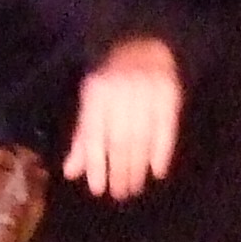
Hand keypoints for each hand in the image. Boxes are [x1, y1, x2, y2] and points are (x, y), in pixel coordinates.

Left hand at [64, 38, 180, 197]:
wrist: (143, 47)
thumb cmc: (110, 84)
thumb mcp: (91, 105)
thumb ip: (82, 139)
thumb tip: (71, 173)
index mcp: (97, 94)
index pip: (94, 136)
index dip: (96, 165)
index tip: (99, 189)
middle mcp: (121, 92)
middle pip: (120, 140)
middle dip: (119, 170)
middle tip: (120, 194)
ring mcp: (147, 92)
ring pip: (142, 137)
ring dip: (138, 167)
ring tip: (134, 187)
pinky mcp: (169, 94)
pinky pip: (166, 128)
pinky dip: (162, 152)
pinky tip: (157, 171)